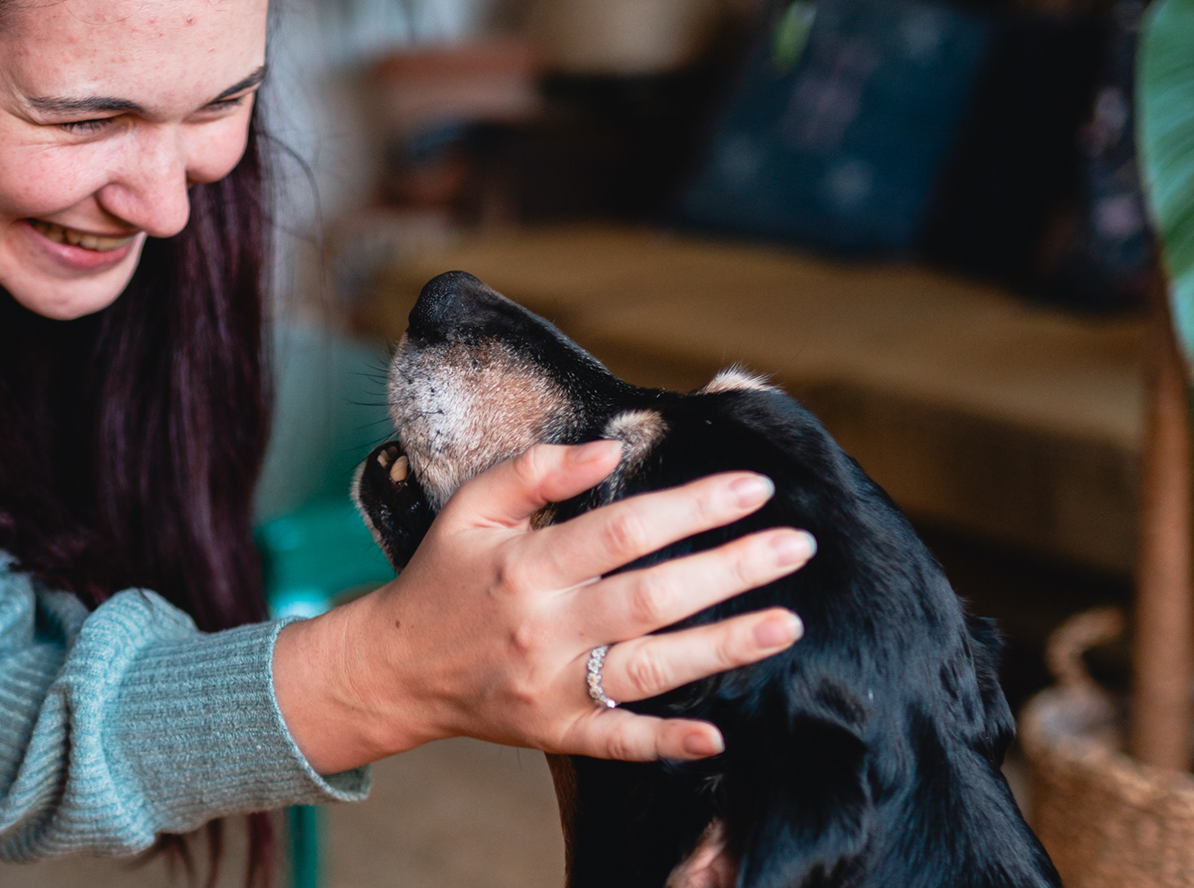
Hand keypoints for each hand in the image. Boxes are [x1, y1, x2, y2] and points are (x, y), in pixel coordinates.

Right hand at [272, 440, 811, 773]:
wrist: (395, 667)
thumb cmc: (443, 576)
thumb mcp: (470, 507)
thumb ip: (535, 471)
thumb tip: (608, 451)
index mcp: (525, 564)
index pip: (624, 529)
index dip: (692, 507)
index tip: (753, 487)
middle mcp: (543, 627)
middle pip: (652, 596)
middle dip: (731, 569)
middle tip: (798, 546)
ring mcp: (551, 686)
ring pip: (650, 668)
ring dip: (723, 648)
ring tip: (789, 624)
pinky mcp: (555, 731)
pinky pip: (617, 740)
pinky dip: (665, 742)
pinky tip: (718, 737)